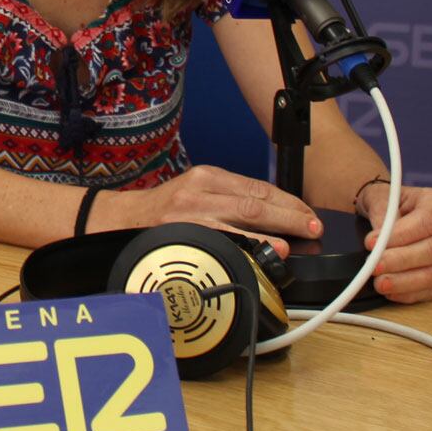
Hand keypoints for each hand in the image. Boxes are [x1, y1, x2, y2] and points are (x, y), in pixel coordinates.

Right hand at [105, 166, 322, 257]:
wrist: (119, 220)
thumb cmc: (162, 211)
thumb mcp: (196, 193)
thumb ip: (229, 201)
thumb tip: (273, 218)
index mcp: (207, 176)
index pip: (257, 187)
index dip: (287, 201)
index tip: (307, 213)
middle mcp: (200, 190)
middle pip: (254, 201)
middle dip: (289, 215)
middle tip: (312, 227)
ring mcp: (190, 212)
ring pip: (241, 218)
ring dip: (273, 232)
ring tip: (293, 241)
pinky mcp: (181, 232)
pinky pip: (220, 240)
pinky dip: (244, 248)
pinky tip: (259, 254)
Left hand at [356, 183, 431, 302]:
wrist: (388, 212)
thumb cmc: (388, 202)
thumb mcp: (379, 198)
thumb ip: (381, 215)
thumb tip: (378, 241)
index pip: (426, 221)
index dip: (400, 235)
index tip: (371, 243)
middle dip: (401, 261)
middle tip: (374, 266)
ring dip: (404, 281)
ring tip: (379, 283)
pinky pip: (430, 289)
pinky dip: (408, 293)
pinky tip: (390, 291)